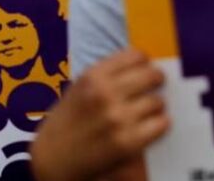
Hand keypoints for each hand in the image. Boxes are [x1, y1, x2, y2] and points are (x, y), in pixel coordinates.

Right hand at [31, 49, 169, 180]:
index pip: (137, 56)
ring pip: (158, 101)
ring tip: (145, 113)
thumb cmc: (67, 122)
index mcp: (93, 76)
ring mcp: (117, 118)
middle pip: (152, 75)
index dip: (144, 64)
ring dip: (155, 107)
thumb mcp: (79, 88)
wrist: (52, 158)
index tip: (144, 70)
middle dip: (156, 81)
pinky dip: (158, 126)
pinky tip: (148, 128)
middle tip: (153, 89)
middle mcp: (105, 93)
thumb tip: (144, 69)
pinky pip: (161, 124)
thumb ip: (107, 77)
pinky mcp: (127, 142)